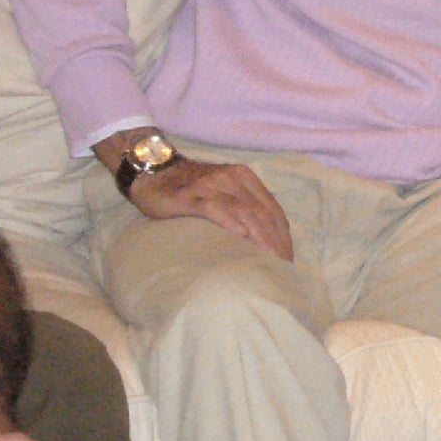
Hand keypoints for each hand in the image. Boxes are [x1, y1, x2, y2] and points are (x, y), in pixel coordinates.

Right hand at [130, 157, 294, 260]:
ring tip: (268, 259)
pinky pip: (216, 208)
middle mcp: (232, 178)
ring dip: (259, 237)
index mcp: (245, 178)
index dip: (283, 236)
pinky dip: (231, 222)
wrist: (152, 172)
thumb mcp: (223, 192)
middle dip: (276, 242)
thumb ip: (243, 207)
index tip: (288, 260)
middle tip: (282, 267)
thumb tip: (264, 241)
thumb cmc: (189, 189)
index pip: (273, 210)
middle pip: (262, 213)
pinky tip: (241, 237)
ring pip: (244, 211)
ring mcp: (212, 185)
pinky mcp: (191, 196)